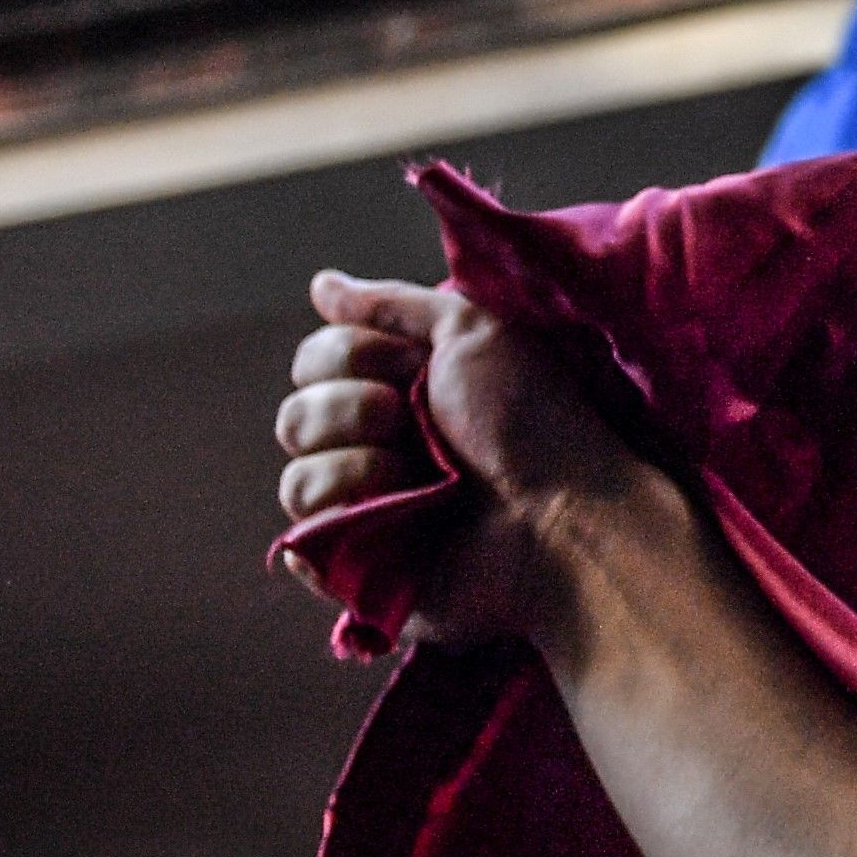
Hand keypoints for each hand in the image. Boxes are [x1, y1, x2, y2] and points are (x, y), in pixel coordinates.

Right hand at [276, 269, 675, 652]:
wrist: (562, 516)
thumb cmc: (532, 421)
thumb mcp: (472, 332)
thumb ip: (393, 305)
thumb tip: (322, 285)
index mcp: (399, 393)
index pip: (315, 362)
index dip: (350, 356)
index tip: (415, 367)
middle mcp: (376, 450)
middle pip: (295, 418)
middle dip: (352, 409)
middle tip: (413, 422)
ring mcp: (367, 513)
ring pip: (295, 481)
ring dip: (357, 467)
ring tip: (418, 479)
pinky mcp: (363, 570)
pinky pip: (301, 541)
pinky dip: (339, 520)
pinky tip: (385, 515)